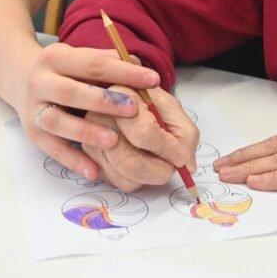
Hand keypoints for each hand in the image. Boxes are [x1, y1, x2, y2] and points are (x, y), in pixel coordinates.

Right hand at [17, 43, 160, 180]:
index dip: (124, 72)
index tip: (153, 80)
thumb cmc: (66, 72)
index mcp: (56, 57)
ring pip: (57, 122)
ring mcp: (34, 109)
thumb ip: (109, 62)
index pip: (92, 63)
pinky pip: (52, 149)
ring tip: (113, 140)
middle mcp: (40, 82)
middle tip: (134, 109)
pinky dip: (73, 161)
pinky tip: (95, 170)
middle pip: (71, 91)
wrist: (22, 82)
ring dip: (85, 132)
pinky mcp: (33, 134)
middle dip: (103, 101)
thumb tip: (138, 65)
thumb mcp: (81, 59)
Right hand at [81, 86, 199, 191]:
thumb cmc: (152, 106)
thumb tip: (186, 165)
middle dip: (159, 171)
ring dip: (148, 177)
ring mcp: (90, 139)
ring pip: (123, 176)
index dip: (167, 149)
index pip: (144, 133)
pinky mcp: (90, 157)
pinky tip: (141, 161)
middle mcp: (98, 116)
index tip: (180, 156)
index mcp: (121, 95)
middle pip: (129, 162)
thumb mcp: (174, 111)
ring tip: (156, 160)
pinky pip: (116, 181)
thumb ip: (185, 136)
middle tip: (172, 166)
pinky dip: (135, 179)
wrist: (130, 105)